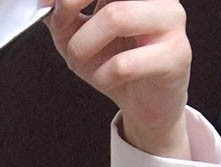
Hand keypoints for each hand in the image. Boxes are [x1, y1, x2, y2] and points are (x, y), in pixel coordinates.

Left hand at [44, 0, 191, 155]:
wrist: (145, 103)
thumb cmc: (116, 65)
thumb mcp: (79, 36)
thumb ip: (63, 16)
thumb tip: (45, 1)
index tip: (46, 4)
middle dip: (72, 4)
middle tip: (62, 30)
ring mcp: (171, 20)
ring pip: (117, 17)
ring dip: (83, 46)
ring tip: (79, 61)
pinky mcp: (175, 56)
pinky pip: (124, 63)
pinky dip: (103, 76)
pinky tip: (106, 79)